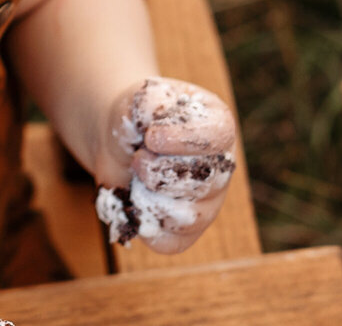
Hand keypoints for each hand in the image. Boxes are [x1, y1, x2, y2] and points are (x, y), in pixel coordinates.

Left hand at [94, 78, 235, 252]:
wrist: (120, 143)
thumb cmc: (137, 118)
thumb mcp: (138, 99)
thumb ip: (148, 103)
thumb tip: (154, 129)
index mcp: (218, 126)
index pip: (217, 136)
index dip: (183, 139)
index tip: (151, 136)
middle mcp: (222, 168)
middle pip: (202, 182)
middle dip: (158, 170)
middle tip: (138, 157)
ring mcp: (208, 204)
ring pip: (188, 217)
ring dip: (149, 197)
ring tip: (137, 179)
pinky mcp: (186, 232)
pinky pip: (170, 242)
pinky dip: (144, 224)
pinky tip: (136, 201)